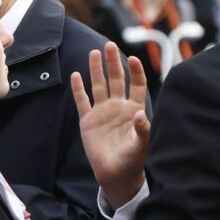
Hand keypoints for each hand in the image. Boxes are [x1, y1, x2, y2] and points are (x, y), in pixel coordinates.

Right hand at [71, 43, 150, 208]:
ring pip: (99, 86)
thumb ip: (143, 130)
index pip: (137, 85)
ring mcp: (102, 113)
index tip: (132, 58)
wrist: (116, 174)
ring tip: (94, 52)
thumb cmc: (134, 160)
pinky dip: (79, 89)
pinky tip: (77, 75)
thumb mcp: (142, 146)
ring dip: (97, 70)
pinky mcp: (87, 121)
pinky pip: (82, 101)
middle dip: (113, 62)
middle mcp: (118, 107)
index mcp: (134, 109)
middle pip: (116, 79)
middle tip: (109, 45)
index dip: (135, 72)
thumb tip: (141, 115)